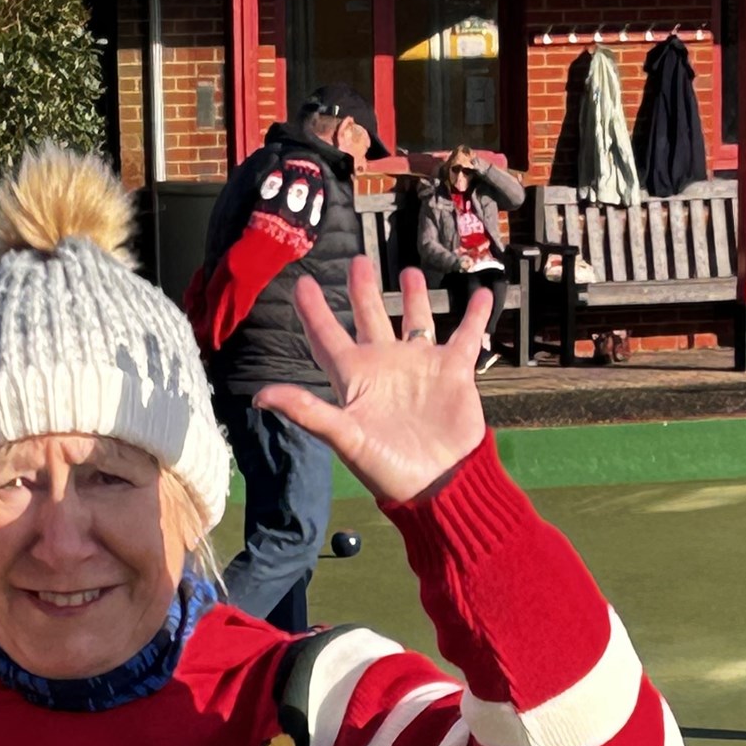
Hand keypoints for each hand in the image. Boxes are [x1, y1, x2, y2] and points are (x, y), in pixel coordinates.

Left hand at [253, 260, 488, 506]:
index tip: (303, 284)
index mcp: (357, 378)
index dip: (314, 312)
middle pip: (370, 318)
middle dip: (363, 290)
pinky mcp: (453, 371)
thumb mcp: (345, 437)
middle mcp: (386, 366)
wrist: (441, 484)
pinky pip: (465, 336)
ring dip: (414, 296)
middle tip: (357, 261)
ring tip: (411, 272)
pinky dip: (475, 315)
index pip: (328, 337)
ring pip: (415, 320)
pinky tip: (484, 294)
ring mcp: (420, 366)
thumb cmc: (389, 468)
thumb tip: (260, 397)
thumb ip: (306, 411)